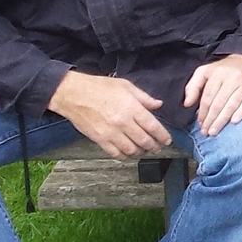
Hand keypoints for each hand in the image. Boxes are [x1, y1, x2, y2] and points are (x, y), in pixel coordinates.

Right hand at [49, 70, 171, 158]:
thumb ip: (144, 97)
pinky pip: (116, 153)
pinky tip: (127, 153)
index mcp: (132, 108)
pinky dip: (124, 156)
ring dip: (140, 152)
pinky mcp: (100, 140)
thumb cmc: (99, 87)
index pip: (153, 126)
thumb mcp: (125, 86)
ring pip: (132, 149)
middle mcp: (123, 122)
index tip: (167, 140)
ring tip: (143, 150)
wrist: (74, 94)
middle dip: (154, 146)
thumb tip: (158, 104)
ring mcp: (111, 133)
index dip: (162, 135)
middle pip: (144, 140)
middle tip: (158, 148)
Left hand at [184, 53, 241, 136]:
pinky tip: (234, 122)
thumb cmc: (226, 69)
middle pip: (218, 103)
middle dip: (210, 120)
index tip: (200, 123)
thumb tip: (187, 104)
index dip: (202, 112)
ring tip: (215, 131)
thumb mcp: (206, 71)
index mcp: (217, 73)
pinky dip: (241, 112)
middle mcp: (231, 78)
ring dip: (222, 120)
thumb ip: (193, 86)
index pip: (207, 97)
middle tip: (206, 132)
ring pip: (231, 105)